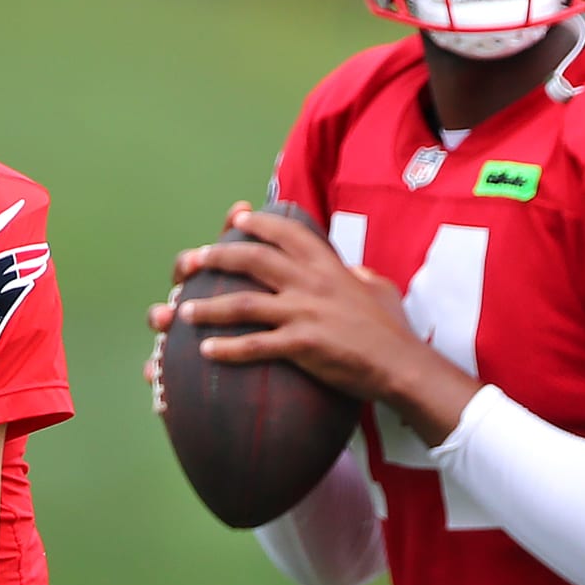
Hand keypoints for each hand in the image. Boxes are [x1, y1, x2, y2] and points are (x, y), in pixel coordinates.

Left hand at [155, 204, 481, 444]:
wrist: (402, 364)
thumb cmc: (392, 329)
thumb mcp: (377, 287)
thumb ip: (356, 273)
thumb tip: (348, 268)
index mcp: (327, 265)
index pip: (286, 232)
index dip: (256, 223)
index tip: (234, 220)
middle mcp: (311, 282)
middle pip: (252, 260)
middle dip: (215, 257)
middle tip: (189, 261)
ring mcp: (305, 313)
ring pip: (243, 303)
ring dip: (208, 307)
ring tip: (182, 312)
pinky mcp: (302, 345)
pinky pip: (255, 345)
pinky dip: (227, 348)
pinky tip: (206, 352)